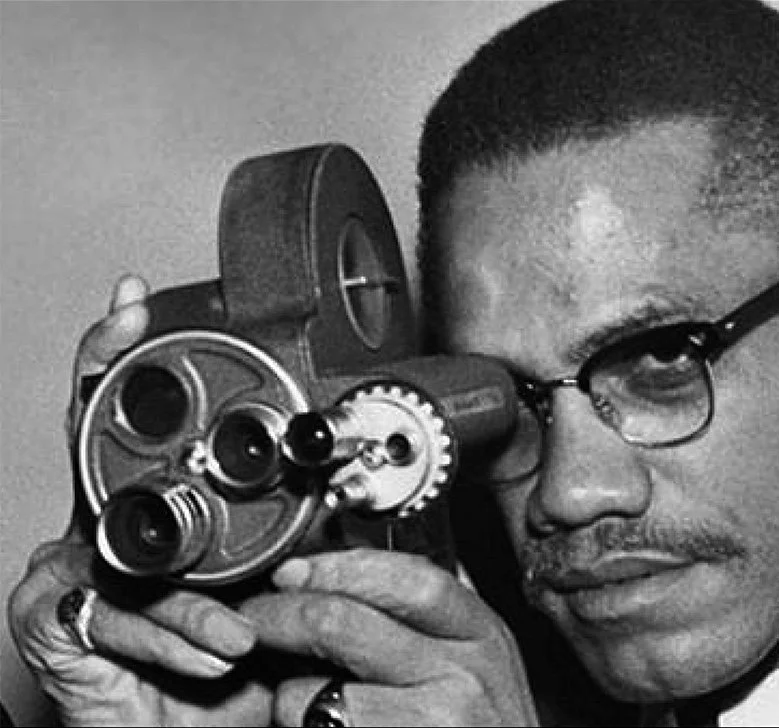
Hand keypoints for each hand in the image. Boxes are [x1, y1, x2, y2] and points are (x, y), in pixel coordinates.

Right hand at [8, 275, 271, 725]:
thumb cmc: (236, 667)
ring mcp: (71, 572)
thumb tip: (331, 497)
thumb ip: (284, 542)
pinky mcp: (51, 624)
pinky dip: (171, 639)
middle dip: (106, 383)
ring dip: (191, 597)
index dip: (123, 359)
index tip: (135, 301)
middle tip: (126, 328)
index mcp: (153, 513)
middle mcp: (104, 529)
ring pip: (124, 552)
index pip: (135, 428)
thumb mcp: (268, 592)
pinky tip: (211, 655)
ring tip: (242, 631)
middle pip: (93, 443)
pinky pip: (112, 618)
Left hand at [241, 548, 539, 726]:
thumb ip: (419, 621)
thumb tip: (319, 579)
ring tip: (296, 697)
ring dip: (287, 694)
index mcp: (481, 634)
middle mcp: (463, 676)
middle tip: (253, 620)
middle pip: (341, 622)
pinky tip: (319, 727)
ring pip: (310, 692)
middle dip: (278, 616)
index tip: (293, 572)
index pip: (404, 577)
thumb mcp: (469, 661)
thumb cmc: (479, 727)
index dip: (336, 569)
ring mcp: (433, 725)